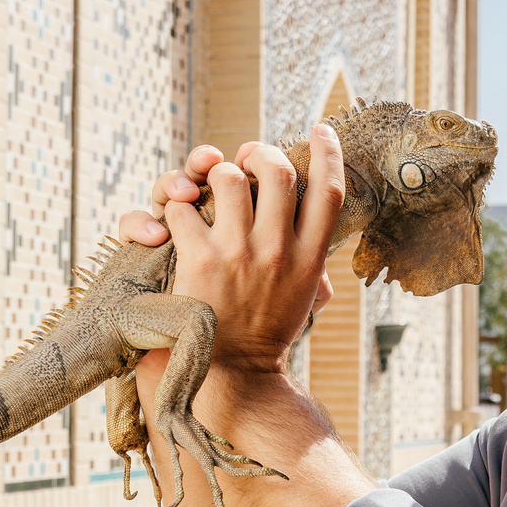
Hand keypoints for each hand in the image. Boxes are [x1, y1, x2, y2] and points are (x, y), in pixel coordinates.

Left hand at [124, 129, 344, 376]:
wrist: (229, 375)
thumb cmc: (264, 336)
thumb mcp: (304, 302)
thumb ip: (316, 271)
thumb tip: (326, 255)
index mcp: (310, 261)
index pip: (329, 192)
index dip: (328, 154)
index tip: (322, 131)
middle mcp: (279, 252)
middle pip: (278, 171)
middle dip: (260, 153)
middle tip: (248, 157)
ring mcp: (239, 254)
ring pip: (228, 178)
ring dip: (215, 174)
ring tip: (209, 188)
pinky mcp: (200, 260)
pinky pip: (185, 208)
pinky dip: (177, 207)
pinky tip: (178, 221)